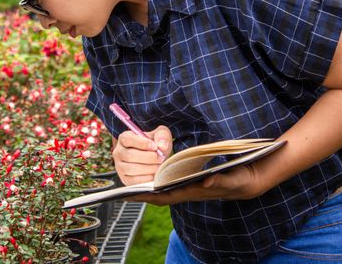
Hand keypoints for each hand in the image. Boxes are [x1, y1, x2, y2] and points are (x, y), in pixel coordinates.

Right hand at [112, 125, 172, 185]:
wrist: (152, 158)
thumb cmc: (154, 145)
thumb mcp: (159, 135)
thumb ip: (162, 136)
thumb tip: (161, 147)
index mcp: (124, 138)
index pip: (128, 139)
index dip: (142, 143)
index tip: (155, 147)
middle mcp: (118, 152)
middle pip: (129, 155)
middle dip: (148, 158)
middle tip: (160, 158)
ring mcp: (120, 166)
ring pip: (131, 168)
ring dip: (148, 168)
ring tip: (158, 166)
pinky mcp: (125, 179)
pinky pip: (133, 181)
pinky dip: (146, 178)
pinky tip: (154, 173)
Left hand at [127, 162, 268, 205]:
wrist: (250, 181)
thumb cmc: (241, 180)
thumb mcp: (234, 179)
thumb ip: (221, 182)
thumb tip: (205, 181)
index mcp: (194, 191)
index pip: (166, 196)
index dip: (148, 196)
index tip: (130, 195)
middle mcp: (189, 191)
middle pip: (160, 196)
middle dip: (141, 195)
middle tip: (122, 192)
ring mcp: (190, 187)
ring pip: (164, 191)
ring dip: (148, 189)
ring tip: (130, 185)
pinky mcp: (192, 182)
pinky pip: (171, 185)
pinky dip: (159, 182)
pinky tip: (150, 178)